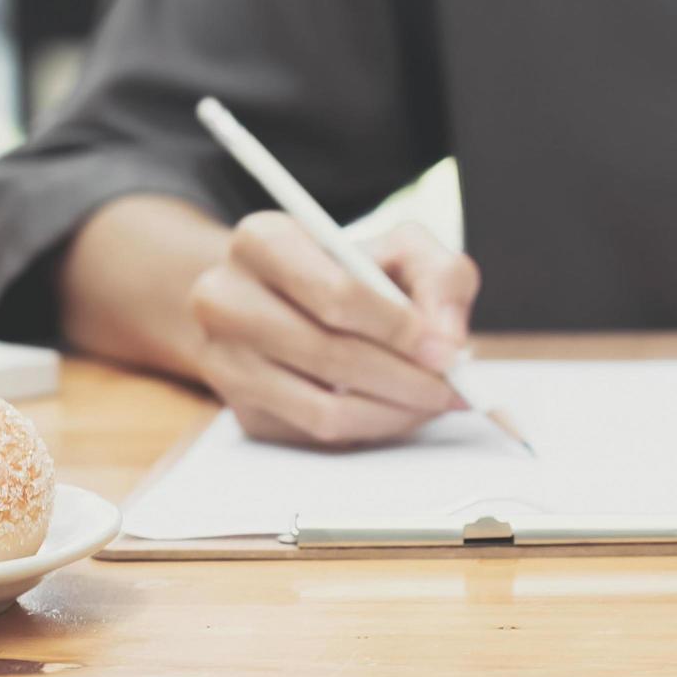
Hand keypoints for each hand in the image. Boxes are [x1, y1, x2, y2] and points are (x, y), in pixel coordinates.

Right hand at [188, 215, 478, 447]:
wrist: (288, 301)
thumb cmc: (353, 271)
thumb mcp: (403, 249)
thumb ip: (440, 276)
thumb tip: (446, 341)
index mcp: (262, 240)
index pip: (335, 294)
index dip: (398, 329)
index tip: (446, 351)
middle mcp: (225, 299)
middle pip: (328, 355)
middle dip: (405, 379)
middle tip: (452, 389)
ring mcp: (224, 361)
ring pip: (322, 409)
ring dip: (393, 414)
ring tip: (433, 403)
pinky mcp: (241, 411)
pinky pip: (316, 435)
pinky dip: (370, 429)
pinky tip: (399, 411)